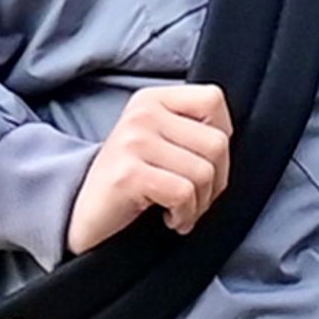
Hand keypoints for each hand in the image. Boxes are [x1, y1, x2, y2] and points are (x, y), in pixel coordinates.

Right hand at [67, 82, 233, 254]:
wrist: (87, 220)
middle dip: (216, 182)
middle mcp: (142, 113)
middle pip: (217, 143)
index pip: (213, 99)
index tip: (204, 163)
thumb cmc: (135, 186)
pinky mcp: (128, 173)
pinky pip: (184, 193)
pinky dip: (184, 216)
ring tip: (179, 210)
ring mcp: (133, 141)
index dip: (222, 137)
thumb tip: (231, 138)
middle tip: (194, 198)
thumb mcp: (163, 146)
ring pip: (204, 172)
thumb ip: (192, 132)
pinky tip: (168, 218)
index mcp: (153, 100)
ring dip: (200, 204)